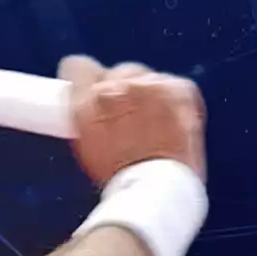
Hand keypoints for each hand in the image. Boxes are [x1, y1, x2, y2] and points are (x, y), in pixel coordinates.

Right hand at [60, 55, 206, 186]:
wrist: (156, 190)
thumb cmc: (118, 177)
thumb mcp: (83, 145)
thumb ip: (82, 114)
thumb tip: (85, 102)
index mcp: (87, 101)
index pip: (76, 65)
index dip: (80, 79)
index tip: (84, 89)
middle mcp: (119, 85)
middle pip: (114, 72)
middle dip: (117, 90)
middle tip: (121, 118)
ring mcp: (152, 85)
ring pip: (143, 76)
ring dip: (143, 94)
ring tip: (147, 124)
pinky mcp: (180, 89)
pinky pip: (169, 83)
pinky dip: (168, 98)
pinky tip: (166, 121)